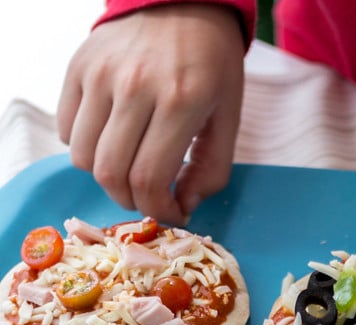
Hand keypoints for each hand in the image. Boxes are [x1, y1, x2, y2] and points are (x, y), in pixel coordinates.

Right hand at [57, 4, 244, 223]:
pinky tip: (111, 139)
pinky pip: (66, 129)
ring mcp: (101, 74)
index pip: (149, 180)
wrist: (182, 1)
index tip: (170, 212)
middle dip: (130, 201)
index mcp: (180, 101)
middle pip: (110, 174)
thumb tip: (183, 206)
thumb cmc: (211, 65)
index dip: (157, 210)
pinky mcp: (78, 66)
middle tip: (148, 196)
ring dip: (104, 178)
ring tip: (128, 169)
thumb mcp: (228, 118)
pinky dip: (84, 148)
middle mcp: (134, 86)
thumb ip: (212, 171)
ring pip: (82, 157)